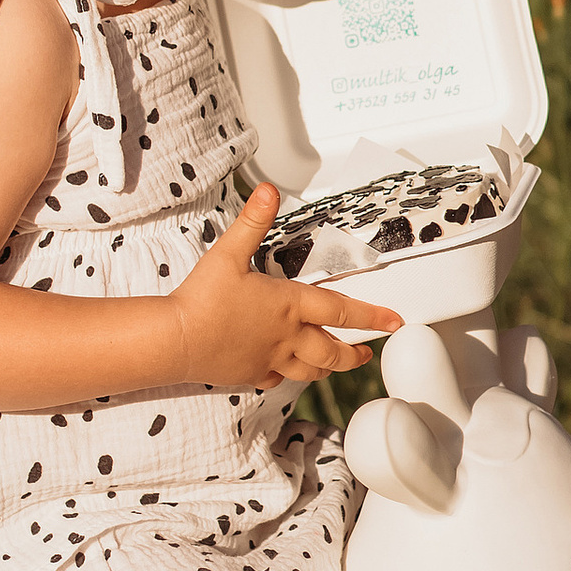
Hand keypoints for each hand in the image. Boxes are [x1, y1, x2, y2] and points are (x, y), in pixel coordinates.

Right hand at [166, 186, 401, 388]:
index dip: (372, 315)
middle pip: (332, 350)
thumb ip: (253, 221)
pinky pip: (277, 378)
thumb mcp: (228, 252)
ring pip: (311, 370)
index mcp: (289, 305)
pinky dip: (286, 375)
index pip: (342, 311)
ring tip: (337, 364)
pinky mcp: (250, 373)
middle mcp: (287, 336)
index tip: (394, 322)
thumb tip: (268, 192)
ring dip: (329, 367)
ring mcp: (270, 359)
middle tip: (366, 351)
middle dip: (354, 352)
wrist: (176, 340)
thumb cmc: (202, 298)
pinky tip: (283, 370)